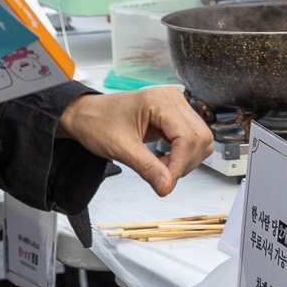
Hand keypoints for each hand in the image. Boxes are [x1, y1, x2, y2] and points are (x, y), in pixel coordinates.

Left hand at [59, 86, 215, 195]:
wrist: (85, 116)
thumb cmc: (97, 122)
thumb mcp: (120, 148)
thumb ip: (147, 168)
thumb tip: (166, 186)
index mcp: (160, 100)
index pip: (188, 137)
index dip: (180, 164)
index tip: (166, 183)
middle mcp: (173, 99)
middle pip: (200, 137)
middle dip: (184, 162)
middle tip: (162, 175)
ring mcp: (176, 106)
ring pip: (200, 139)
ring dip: (185, 160)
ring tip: (161, 166)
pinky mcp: (175, 116)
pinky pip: (191, 138)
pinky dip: (182, 155)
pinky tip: (164, 160)